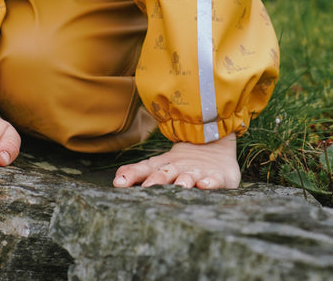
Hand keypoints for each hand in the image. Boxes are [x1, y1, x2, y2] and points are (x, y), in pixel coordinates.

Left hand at [113, 133, 239, 189]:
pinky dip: (209, 182)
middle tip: (148, 186)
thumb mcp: (158, 165)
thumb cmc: (179, 163)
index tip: (119, 183)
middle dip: (156, 180)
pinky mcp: (216, 176)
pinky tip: (204, 185)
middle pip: (165, 173)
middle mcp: (177, 169)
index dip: (132, 175)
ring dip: (183, 181)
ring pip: (189, 177)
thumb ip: (138, 172)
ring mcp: (197, 172)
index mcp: (162, 167)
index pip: (144, 169)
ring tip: (179, 186)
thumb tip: (116, 179)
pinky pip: (214, 180)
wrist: (211, 145)